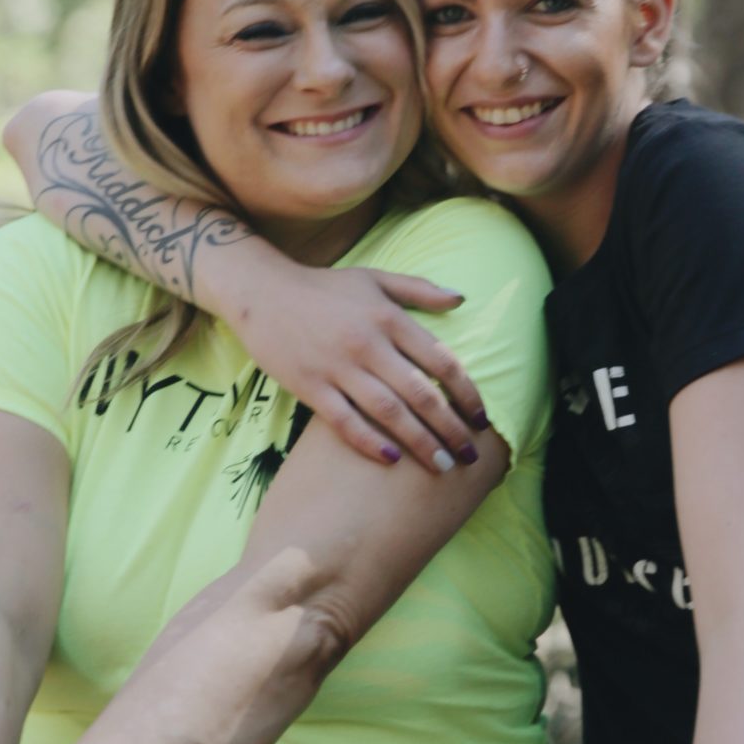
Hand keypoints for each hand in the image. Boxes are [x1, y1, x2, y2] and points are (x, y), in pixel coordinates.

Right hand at [215, 252, 492, 477]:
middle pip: (421, 394)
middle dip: (451, 429)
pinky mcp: (309, 386)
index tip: (482, 419)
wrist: (260, 292)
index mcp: (389, 318)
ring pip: (388, 413)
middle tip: (470, 456)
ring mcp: (337, 367)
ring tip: (441, 466)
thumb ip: (419, 289)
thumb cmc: (323, 287)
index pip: (442, 361)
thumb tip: (462, 299)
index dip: (467, 393)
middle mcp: (368, 344)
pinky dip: (369, 442)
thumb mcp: (374, 277)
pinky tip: (391, 460)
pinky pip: (345, 421)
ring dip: (419, 443)